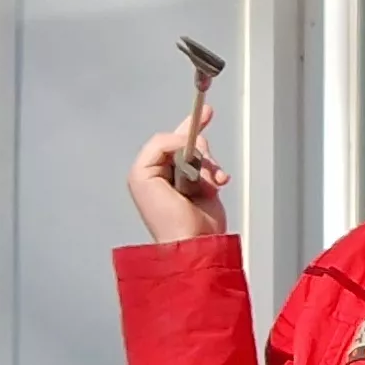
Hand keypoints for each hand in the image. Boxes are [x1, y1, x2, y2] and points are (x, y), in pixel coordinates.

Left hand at [128, 100, 228, 243]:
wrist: (194, 241)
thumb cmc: (167, 219)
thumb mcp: (146, 176)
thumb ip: (159, 148)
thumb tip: (184, 141)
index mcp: (147, 170)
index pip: (163, 141)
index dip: (178, 136)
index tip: (190, 138)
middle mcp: (165, 173)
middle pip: (185, 143)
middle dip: (197, 146)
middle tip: (206, 123)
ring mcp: (187, 179)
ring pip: (202, 154)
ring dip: (209, 165)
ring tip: (209, 183)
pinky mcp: (205, 186)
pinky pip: (214, 169)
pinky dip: (218, 174)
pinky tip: (219, 183)